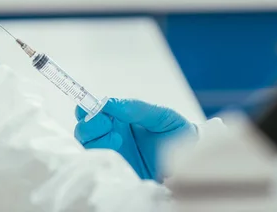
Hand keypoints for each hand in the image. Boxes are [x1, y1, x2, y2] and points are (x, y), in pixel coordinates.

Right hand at [74, 99, 195, 180]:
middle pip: (83, 129)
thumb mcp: (160, 115)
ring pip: (87, 147)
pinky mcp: (118, 172)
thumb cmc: (177, 131)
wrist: (194, 157)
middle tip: (110, 126)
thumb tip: (108, 103)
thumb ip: (135, 108)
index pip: (91, 111)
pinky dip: (101, 159)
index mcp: (118, 118)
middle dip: (90, 126)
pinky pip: (99, 167)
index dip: (87, 109)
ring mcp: (113, 154)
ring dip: (97, 141)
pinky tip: (117, 156)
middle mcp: (111, 135)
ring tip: (118, 140)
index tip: (99, 111)